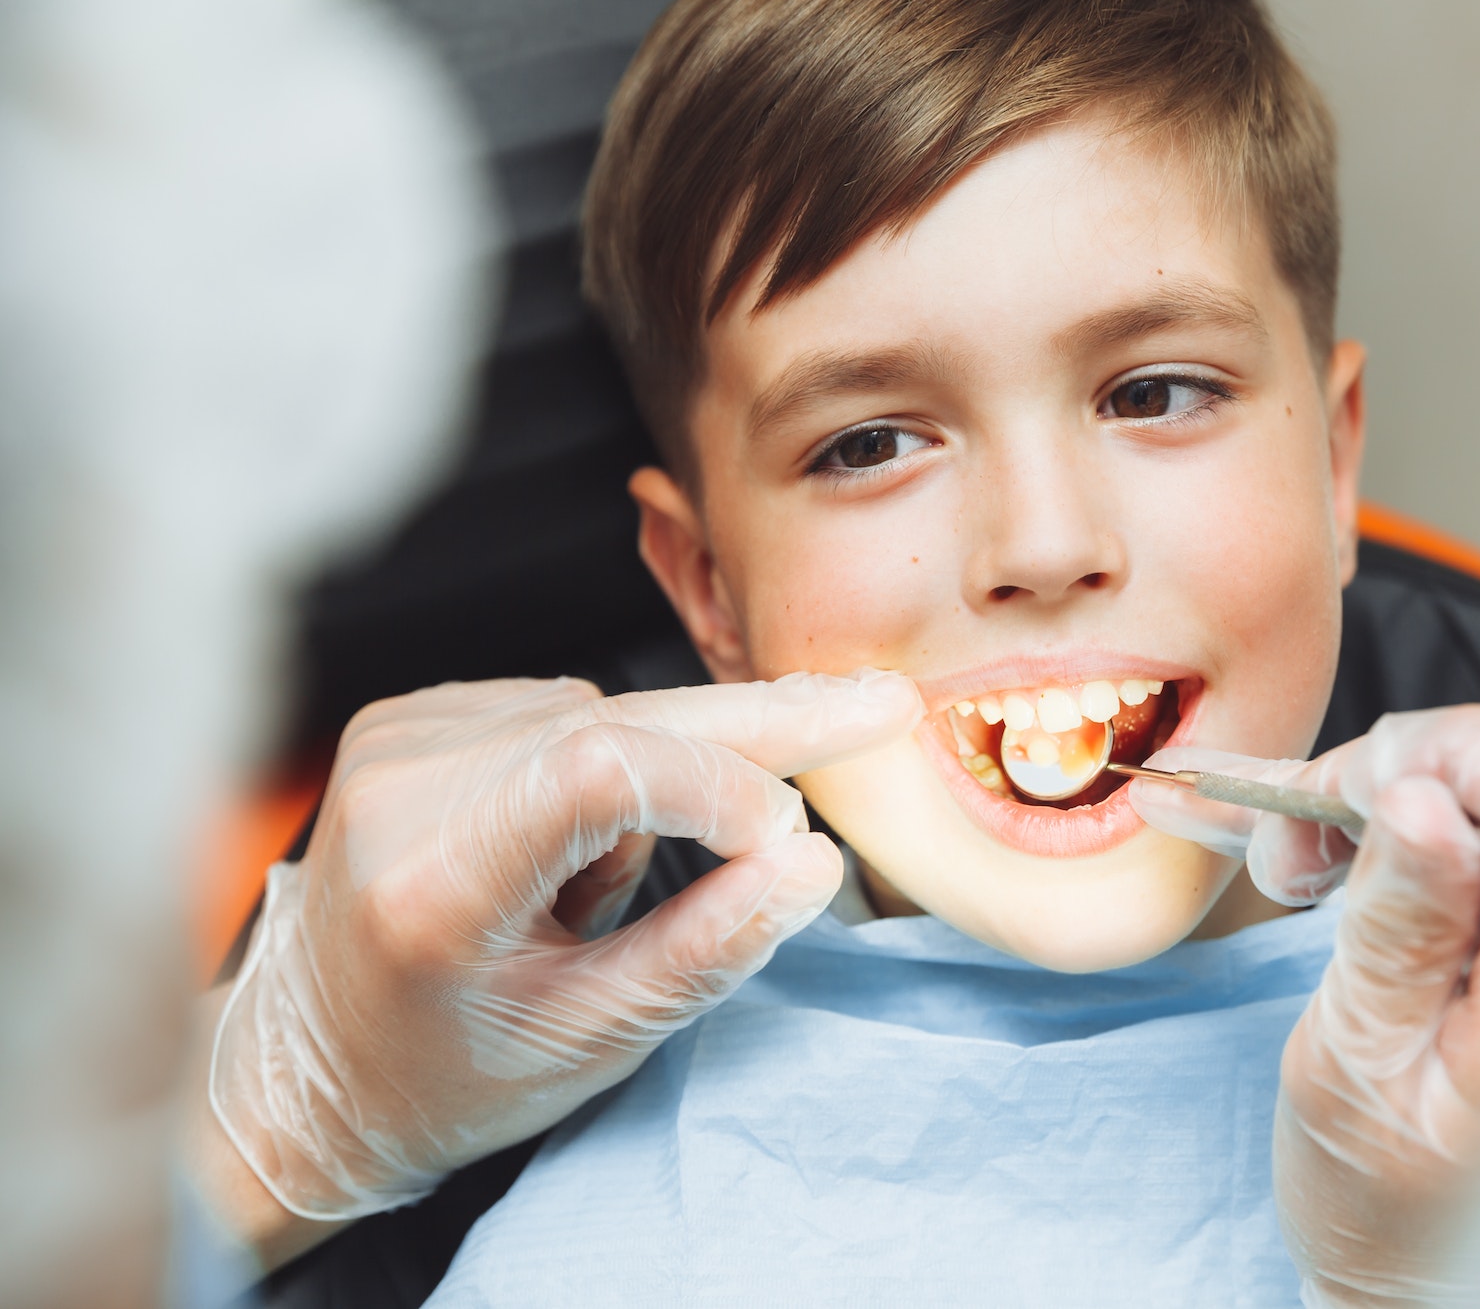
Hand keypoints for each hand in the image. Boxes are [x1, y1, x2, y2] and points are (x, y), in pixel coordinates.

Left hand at [193, 670, 919, 1254]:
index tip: (789, 839)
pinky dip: (604, 768)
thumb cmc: (443, 1071)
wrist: (306, 1065)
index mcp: (432, 876)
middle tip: (873, 708)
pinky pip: (563, 713)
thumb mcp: (586, 1038)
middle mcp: (403, 783)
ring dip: (655, 781)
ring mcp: (399, 738)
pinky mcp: (408, 719)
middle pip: (616, 718)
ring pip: (605, 714)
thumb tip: (810, 864)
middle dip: (755, 726)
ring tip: (602, 892)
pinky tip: (570, 846)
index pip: (601, 767)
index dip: (720, 786)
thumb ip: (704, 950)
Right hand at [1129, 706, 1479, 1304]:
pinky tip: (1315, 856)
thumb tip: (1425, 797)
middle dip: (1393, 775)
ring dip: (1375, 804)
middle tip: (1289, 846)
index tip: (1349, 796)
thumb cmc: (1386, 1207)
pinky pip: (1478, 843)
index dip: (1462, 759)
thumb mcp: (1355, 1071)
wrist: (1422, 1284)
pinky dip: (1388, 834)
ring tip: (1290, 866)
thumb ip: (1397, 930)